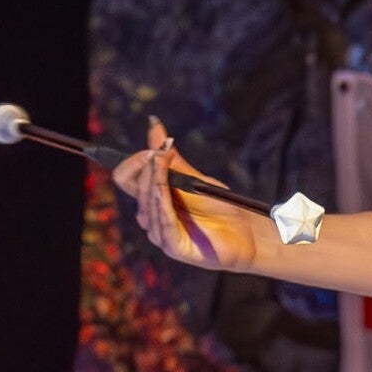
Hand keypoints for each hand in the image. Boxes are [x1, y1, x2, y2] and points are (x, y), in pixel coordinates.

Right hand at [112, 117, 256, 270]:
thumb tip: (154, 124)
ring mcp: (160, 234)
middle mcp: (151, 217)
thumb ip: (170, 157)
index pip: (126, 178)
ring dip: (154, 179)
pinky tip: (163, 185)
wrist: (246, 231)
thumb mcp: (193, 177)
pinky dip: (161, 198)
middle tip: (161, 151)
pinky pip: (162, 219)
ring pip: (147, 202)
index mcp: (152, 201)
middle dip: (147, 166)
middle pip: (134, 188)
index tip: (155, 149)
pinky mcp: (174, 246)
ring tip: (163, 159)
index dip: (134, 162)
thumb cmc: (218, 206)